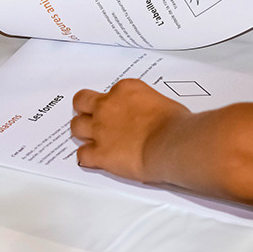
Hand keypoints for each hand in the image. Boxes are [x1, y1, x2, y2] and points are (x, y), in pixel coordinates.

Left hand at [70, 79, 186, 183]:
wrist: (172, 144)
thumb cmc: (176, 125)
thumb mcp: (163, 103)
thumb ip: (148, 107)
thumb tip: (151, 117)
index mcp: (125, 90)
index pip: (109, 92)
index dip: (111, 103)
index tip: (118, 111)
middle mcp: (108, 106)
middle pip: (82, 102)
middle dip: (85, 110)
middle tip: (92, 119)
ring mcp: (100, 130)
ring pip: (76, 126)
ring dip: (83, 133)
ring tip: (91, 140)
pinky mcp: (99, 153)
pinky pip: (82, 155)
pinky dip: (87, 158)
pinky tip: (94, 160)